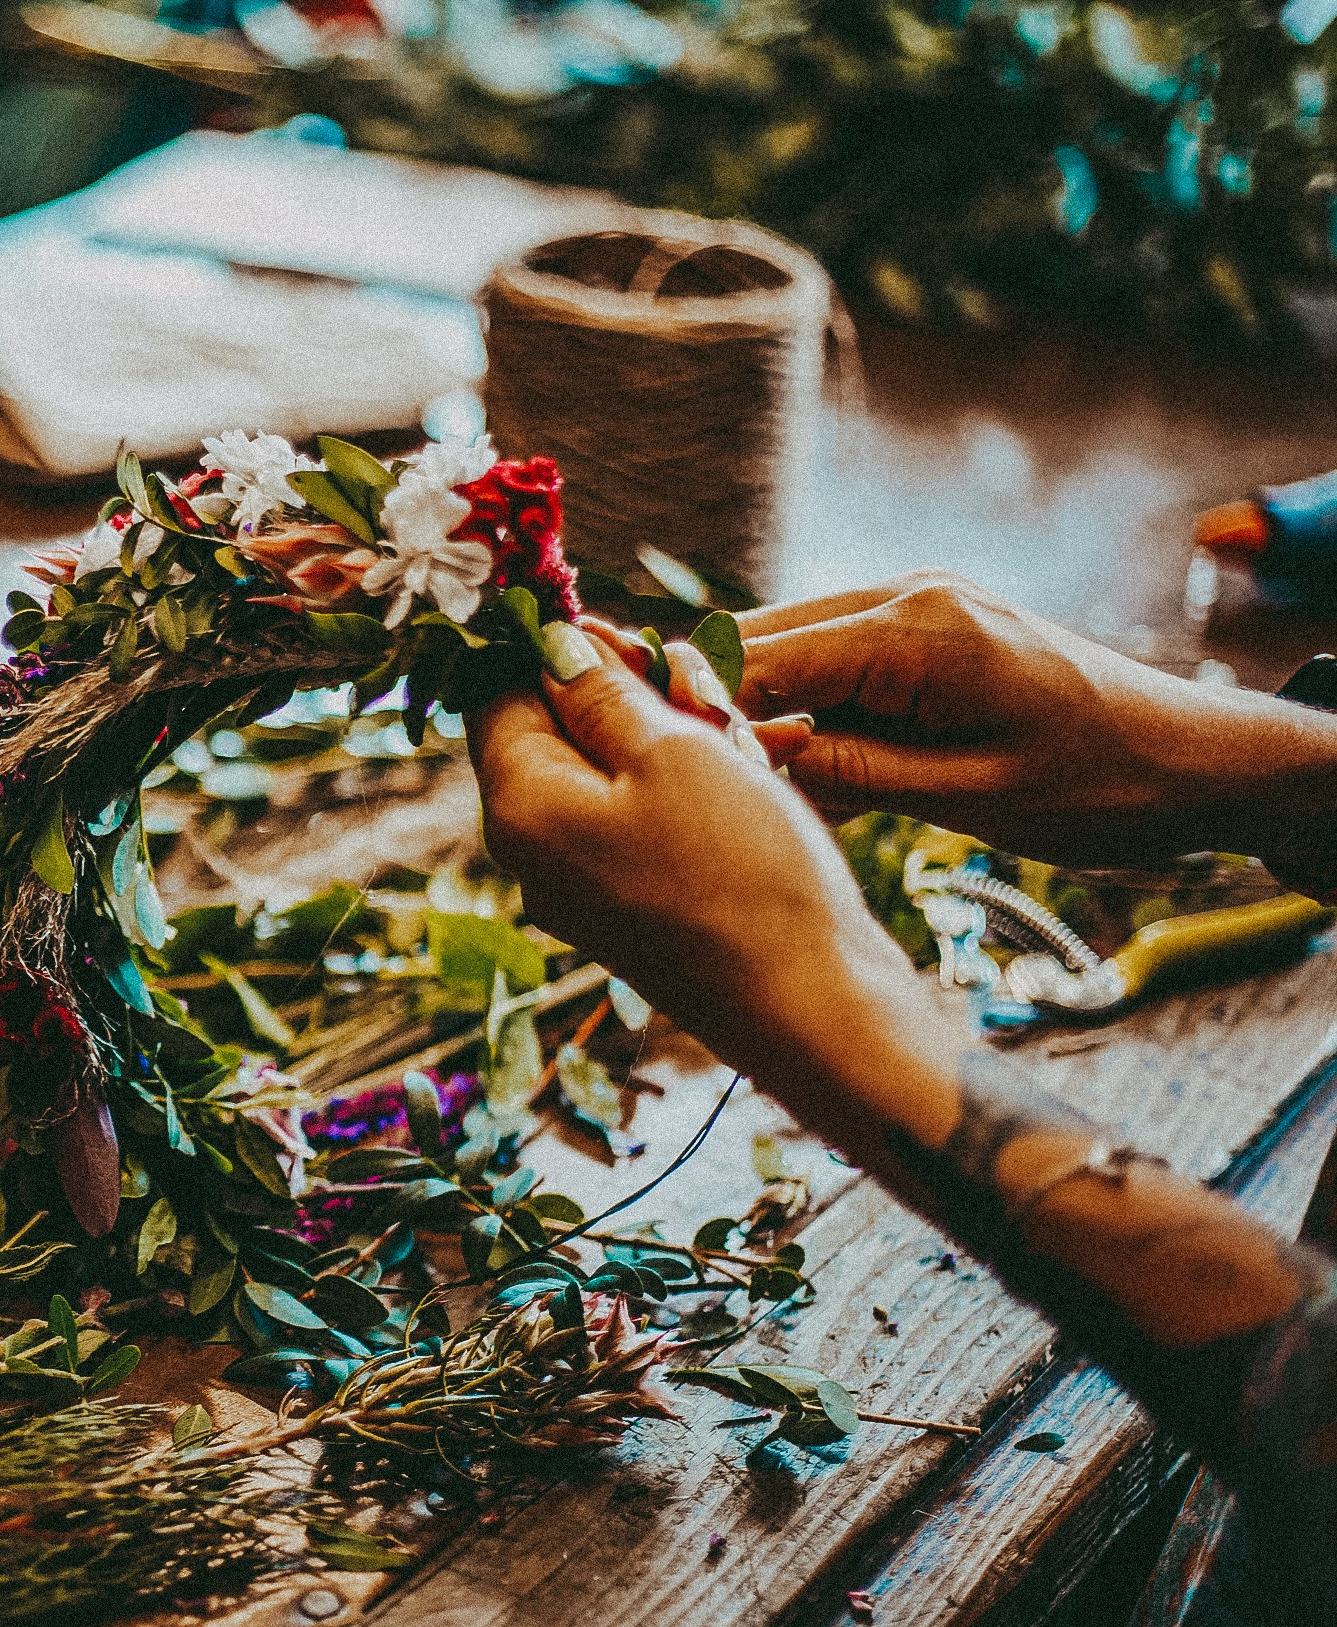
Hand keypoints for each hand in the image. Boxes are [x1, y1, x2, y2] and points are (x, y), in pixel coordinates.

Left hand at [470, 622, 965, 1151]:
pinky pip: (637, 822)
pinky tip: (744, 780)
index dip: (558, 651)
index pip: (497, 695)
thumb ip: (599, 692)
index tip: (634, 638)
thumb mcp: (669, 752)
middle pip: (552, 734)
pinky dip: (684, 790)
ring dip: (668, 739)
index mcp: (517, 807)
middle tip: (704, 692)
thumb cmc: (739, 871)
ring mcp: (577, 888)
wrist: (807, 1005)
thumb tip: (551, 643)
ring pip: (606, 774)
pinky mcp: (628, 911)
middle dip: (625, 696)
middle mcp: (528, 854)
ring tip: (739, 738)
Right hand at [735, 571, 1336, 868]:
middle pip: (765, 637)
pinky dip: (805, 701)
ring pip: (792, 643)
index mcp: (919, 632)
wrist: (1197, 758)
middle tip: (682, 772)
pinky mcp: (930, 623)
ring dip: (760, 705)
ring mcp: (921, 601)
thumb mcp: (966, 796)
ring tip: (737, 773)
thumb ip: (850, 771)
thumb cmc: (1099, 785)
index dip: (705, 711)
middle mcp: (911, 594)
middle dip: (717, 701)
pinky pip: (835, 653)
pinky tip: (799, 757)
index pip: (766, 660)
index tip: (664, 764)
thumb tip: (745, 757)